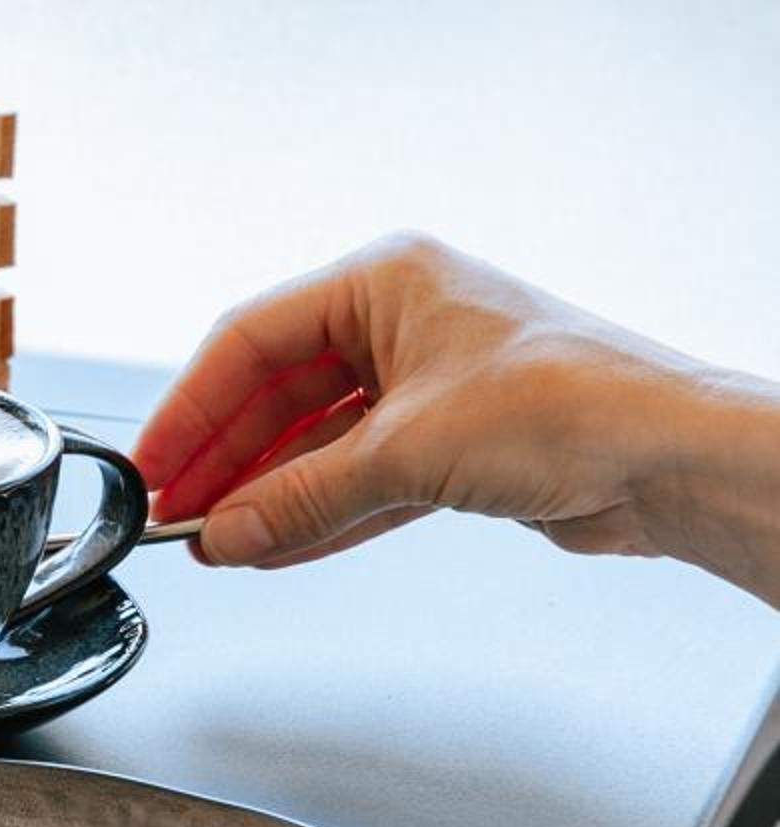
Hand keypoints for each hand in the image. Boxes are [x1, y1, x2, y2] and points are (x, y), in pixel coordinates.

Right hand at [135, 232, 769, 574]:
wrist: (672, 458)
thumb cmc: (574, 403)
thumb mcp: (406, 451)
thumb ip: (302, 497)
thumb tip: (228, 529)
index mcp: (384, 281)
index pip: (251, 341)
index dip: (191, 407)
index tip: (155, 462)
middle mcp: (403, 323)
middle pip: (280, 395)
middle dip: (229, 462)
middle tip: (181, 512)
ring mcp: (429, 386)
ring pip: (320, 443)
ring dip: (270, 495)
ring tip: (220, 542)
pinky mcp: (455, 445)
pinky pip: (362, 479)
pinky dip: (320, 513)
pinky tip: (276, 545)